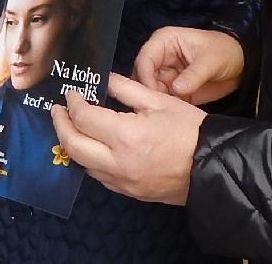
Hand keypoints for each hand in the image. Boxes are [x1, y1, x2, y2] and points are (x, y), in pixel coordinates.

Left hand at [51, 73, 204, 205]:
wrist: (213, 167)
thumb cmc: (190, 130)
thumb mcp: (160, 101)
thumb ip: (127, 89)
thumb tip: (105, 79)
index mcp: (125, 136)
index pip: (84, 118)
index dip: (73, 103)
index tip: (72, 93)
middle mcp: (117, 162)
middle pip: (73, 145)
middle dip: (60, 125)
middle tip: (58, 110)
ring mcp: (122, 181)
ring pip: (83, 164)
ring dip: (72, 144)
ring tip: (72, 126)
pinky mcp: (129, 192)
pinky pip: (99, 176)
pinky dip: (89, 160)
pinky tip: (92, 146)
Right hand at [133, 27, 243, 104]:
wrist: (240, 65)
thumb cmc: (225, 52)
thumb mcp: (212, 60)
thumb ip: (194, 74)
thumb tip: (176, 88)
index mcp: (164, 41)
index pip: (145, 59)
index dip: (145, 77)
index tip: (152, 95)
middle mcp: (160, 57)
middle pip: (142, 77)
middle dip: (148, 92)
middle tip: (159, 108)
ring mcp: (165, 74)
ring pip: (149, 90)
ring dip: (156, 102)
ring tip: (168, 112)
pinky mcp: (172, 89)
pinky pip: (161, 99)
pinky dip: (165, 107)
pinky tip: (173, 114)